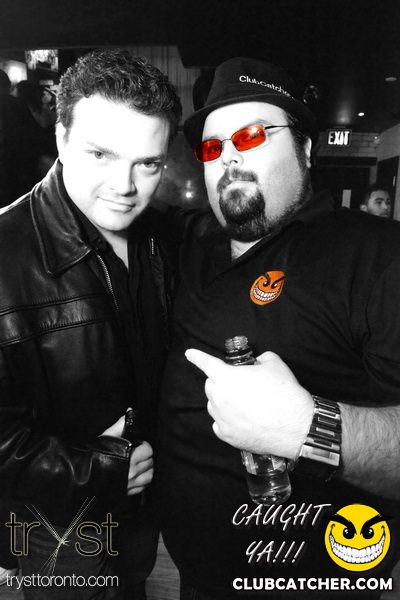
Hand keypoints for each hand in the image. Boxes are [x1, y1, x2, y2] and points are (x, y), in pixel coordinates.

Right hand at [101, 415, 153, 494]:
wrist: (81, 475)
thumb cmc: (93, 455)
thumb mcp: (107, 436)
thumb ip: (121, 424)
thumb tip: (130, 411)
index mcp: (130, 457)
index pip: (148, 450)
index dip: (144, 445)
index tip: (138, 444)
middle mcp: (133, 472)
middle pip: (150, 463)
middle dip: (146, 457)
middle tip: (138, 453)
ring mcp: (130, 484)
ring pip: (149, 476)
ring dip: (147, 470)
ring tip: (139, 465)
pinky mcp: (125, 492)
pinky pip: (142, 488)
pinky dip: (142, 481)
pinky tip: (135, 476)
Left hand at [185, 349, 313, 458]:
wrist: (295, 425)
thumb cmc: (284, 393)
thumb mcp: (275, 364)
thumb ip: (261, 358)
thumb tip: (258, 362)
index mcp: (227, 377)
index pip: (206, 363)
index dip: (196, 356)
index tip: (189, 353)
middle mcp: (219, 398)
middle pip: (210, 385)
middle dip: (221, 381)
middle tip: (240, 384)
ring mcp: (222, 419)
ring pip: (214, 405)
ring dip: (224, 401)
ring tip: (245, 404)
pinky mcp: (227, 436)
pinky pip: (220, 424)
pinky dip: (227, 420)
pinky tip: (243, 419)